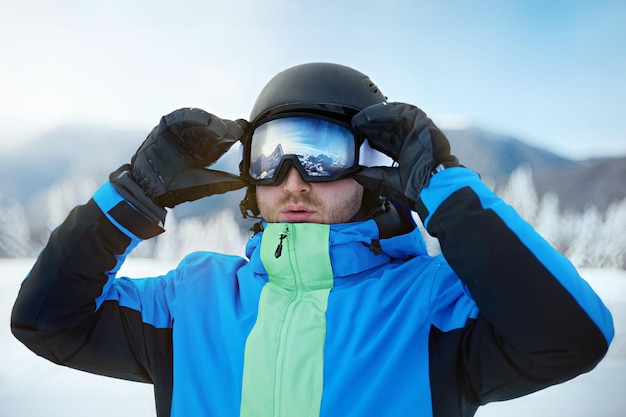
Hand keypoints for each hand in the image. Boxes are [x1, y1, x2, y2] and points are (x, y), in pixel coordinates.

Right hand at [130, 108, 247, 207]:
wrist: (149, 190)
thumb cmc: (175, 189)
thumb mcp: (205, 184)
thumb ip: (223, 181)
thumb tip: (245, 182)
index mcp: (206, 151)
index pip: (224, 139)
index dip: (236, 135)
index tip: (247, 132)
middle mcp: (196, 139)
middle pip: (215, 127)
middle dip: (227, 128)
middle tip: (238, 129)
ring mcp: (181, 131)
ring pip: (201, 120)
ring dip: (213, 122)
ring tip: (223, 129)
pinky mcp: (167, 126)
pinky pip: (181, 117)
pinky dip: (193, 116)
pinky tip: (205, 120)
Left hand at [351, 102, 458, 210]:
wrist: (434, 184)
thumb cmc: (418, 187)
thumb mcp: (390, 182)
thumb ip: (374, 176)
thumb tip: (357, 175)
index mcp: (406, 154)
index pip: (385, 142)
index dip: (370, 137)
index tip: (357, 135)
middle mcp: (411, 141)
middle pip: (387, 129)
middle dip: (370, 126)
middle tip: (355, 125)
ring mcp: (417, 131)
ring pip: (393, 119)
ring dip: (375, 118)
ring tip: (360, 119)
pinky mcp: (422, 123)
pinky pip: (402, 113)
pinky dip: (385, 113)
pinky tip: (370, 115)